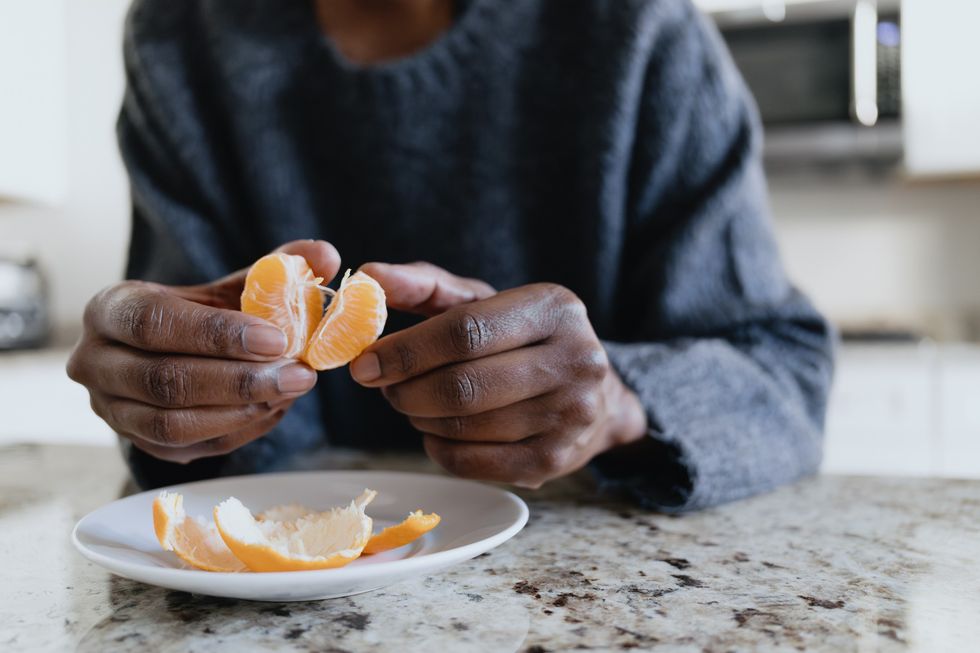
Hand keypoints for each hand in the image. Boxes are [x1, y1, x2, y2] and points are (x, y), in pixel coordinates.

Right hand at [67, 240, 339, 463]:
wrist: (174, 350)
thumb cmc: (203, 313)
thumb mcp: (232, 285)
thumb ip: (277, 267)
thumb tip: (327, 256)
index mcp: (111, 309)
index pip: (155, 323)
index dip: (216, 334)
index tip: (277, 338)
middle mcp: (95, 362)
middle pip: (165, 381)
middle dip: (240, 381)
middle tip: (300, 375)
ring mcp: (112, 410)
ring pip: (173, 425)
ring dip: (242, 411)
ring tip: (292, 391)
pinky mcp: (139, 444)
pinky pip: (190, 448)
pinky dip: (238, 431)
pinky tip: (274, 409)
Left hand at [350, 262, 647, 487]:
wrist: (596, 398)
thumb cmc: (523, 341)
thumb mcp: (484, 302)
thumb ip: (426, 286)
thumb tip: (369, 275)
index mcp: (553, 308)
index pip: (465, 331)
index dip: (406, 351)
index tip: (365, 364)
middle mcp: (574, 359)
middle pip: (463, 386)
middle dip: (407, 391)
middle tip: (388, 389)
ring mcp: (570, 414)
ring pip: (465, 427)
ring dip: (421, 419)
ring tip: (416, 406)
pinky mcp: (556, 459)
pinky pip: (473, 463)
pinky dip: (439, 450)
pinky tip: (437, 433)